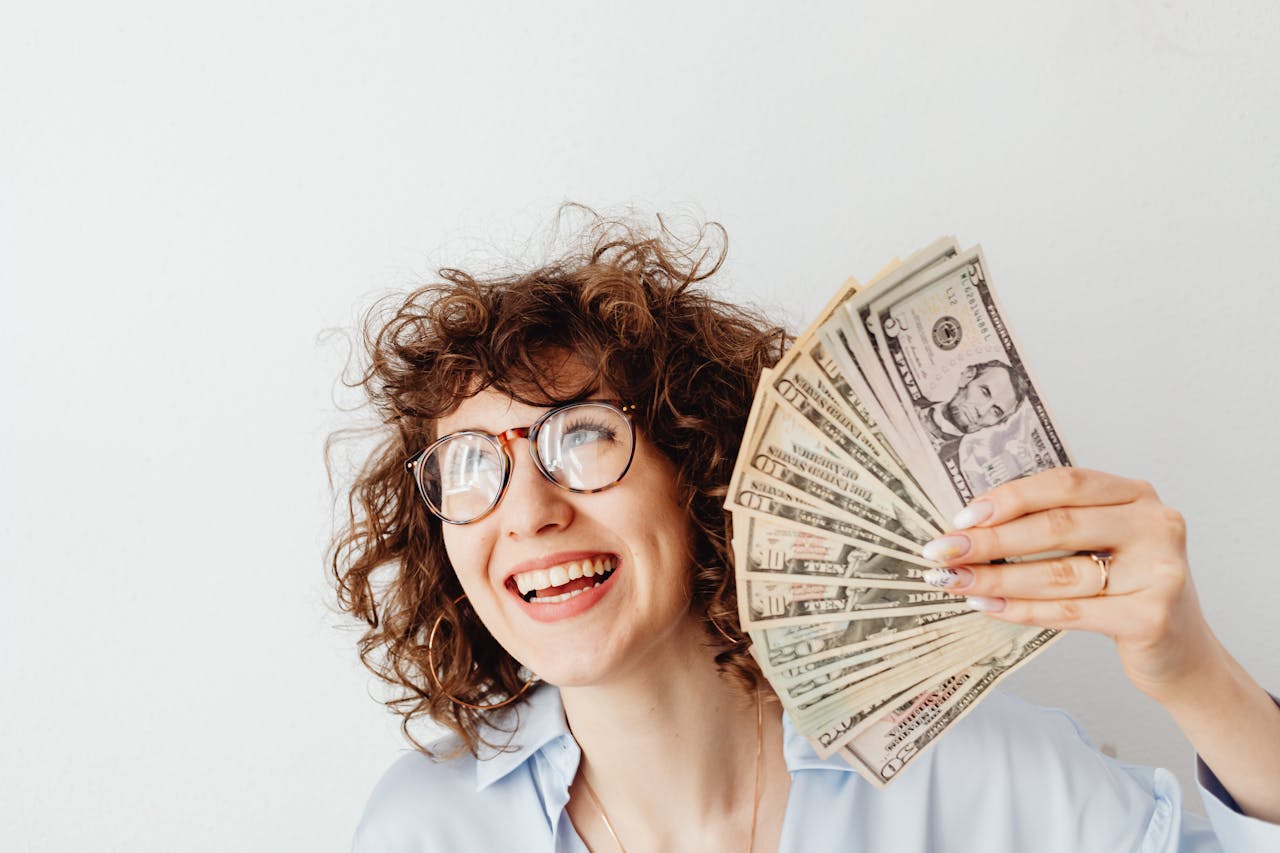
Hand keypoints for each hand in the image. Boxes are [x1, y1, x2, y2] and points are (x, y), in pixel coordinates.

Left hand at [920, 467, 1219, 705]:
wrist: (1182, 653)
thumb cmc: (1126, 589)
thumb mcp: (1100, 544)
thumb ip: (1054, 523)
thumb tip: (971, 524)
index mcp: (1137, 495)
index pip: (1065, 483)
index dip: (1009, 497)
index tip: (961, 518)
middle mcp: (1156, 525)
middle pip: (1057, 526)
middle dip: (990, 540)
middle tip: (942, 551)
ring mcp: (1159, 571)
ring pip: (1058, 572)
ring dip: (996, 578)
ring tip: (954, 581)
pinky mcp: (1150, 617)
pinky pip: (1070, 612)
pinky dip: (1022, 609)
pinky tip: (988, 606)